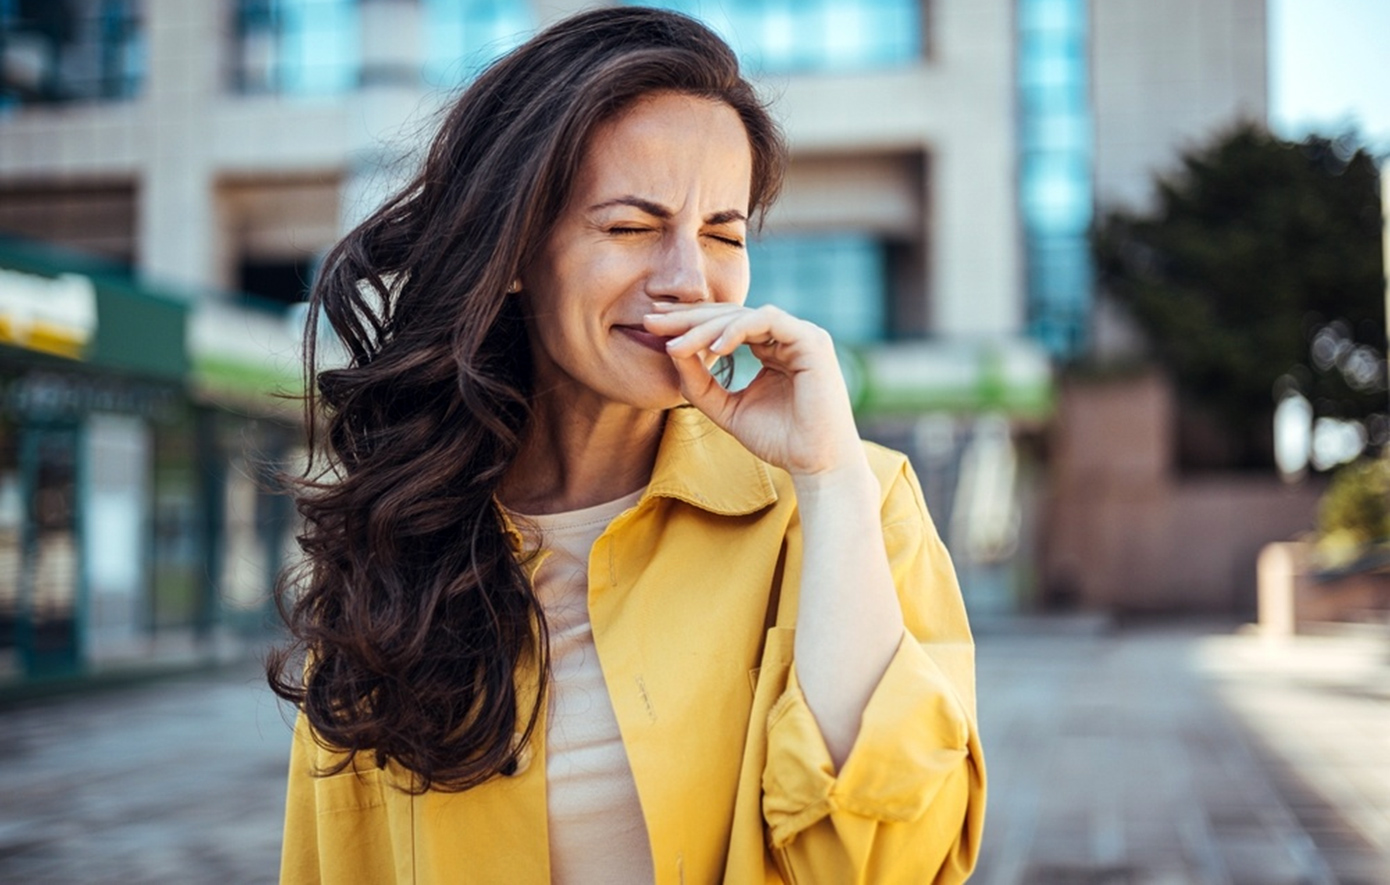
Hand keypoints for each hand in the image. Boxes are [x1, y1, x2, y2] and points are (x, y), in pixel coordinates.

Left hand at [643, 303, 863, 476]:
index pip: (724, 325)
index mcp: (771, 348)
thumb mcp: (727, 409)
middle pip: (730, 314)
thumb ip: (701, 384)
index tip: (653, 327)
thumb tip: (672, 352)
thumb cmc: (779, 441)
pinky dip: (738, 330)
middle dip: (688, 317)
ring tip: (676, 344)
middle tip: (652, 321)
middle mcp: (786, 336)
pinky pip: (767, 321)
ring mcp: (801, 335)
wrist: (816, 464)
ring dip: (706, 327)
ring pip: (743, 315)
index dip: (688, 323)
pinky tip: (714, 349)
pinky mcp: (811, 340)